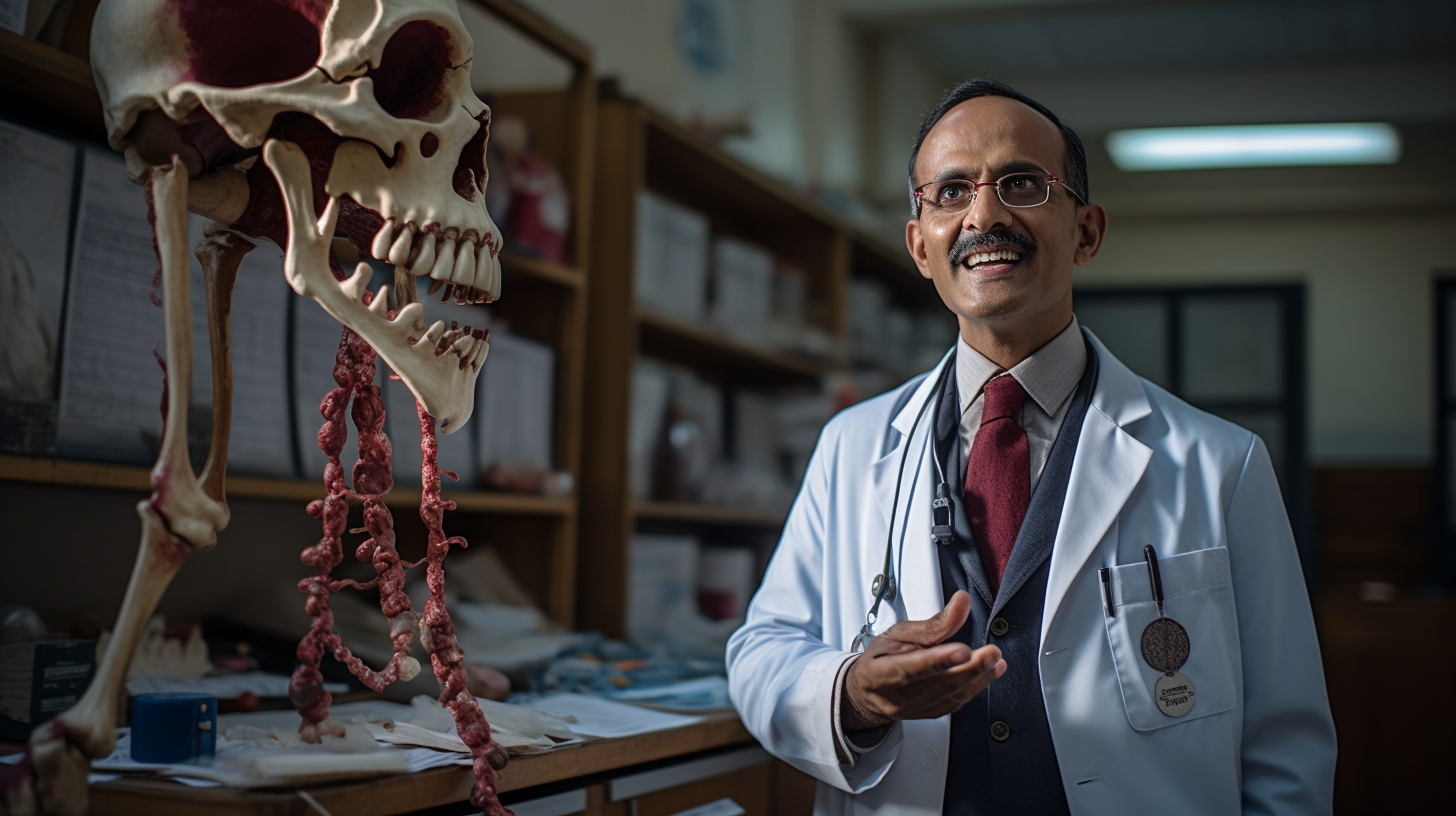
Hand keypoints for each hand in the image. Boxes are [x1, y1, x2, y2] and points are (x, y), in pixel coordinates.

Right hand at [842, 591, 1006, 731]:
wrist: (870, 691)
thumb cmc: (881, 659)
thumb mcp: (899, 633)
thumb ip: (933, 623)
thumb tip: (960, 603)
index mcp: (880, 673)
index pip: (909, 668)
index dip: (938, 661)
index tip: (962, 651)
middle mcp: (895, 697)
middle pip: (936, 686)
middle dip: (969, 669)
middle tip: (991, 654)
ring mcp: (913, 710)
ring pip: (949, 697)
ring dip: (977, 679)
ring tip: (995, 662)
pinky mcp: (928, 715)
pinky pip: (954, 704)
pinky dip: (973, 688)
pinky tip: (986, 675)